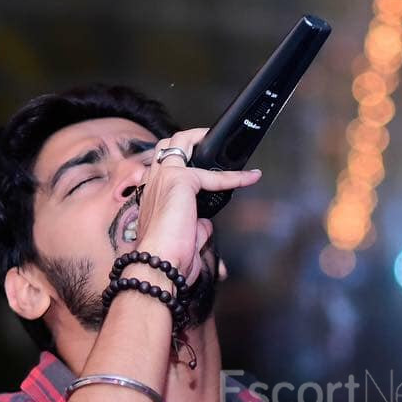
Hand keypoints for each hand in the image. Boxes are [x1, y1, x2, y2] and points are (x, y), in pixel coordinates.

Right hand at [134, 128, 261, 283]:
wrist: (159, 263)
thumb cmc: (167, 258)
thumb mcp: (184, 240)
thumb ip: (196, 227)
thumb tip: (206, 224)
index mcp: (151, 196)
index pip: (162, 169)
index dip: (181, 165)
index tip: (199, 168)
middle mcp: (154, 183)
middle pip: (165, 146)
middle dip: (186, 138)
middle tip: (206, 140)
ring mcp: (165, 178)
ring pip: (179, 142)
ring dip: (200, 138)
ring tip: (220, 141)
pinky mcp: (181, 180)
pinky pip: (214, 176)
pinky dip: (236, 177)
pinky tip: (250, 178)